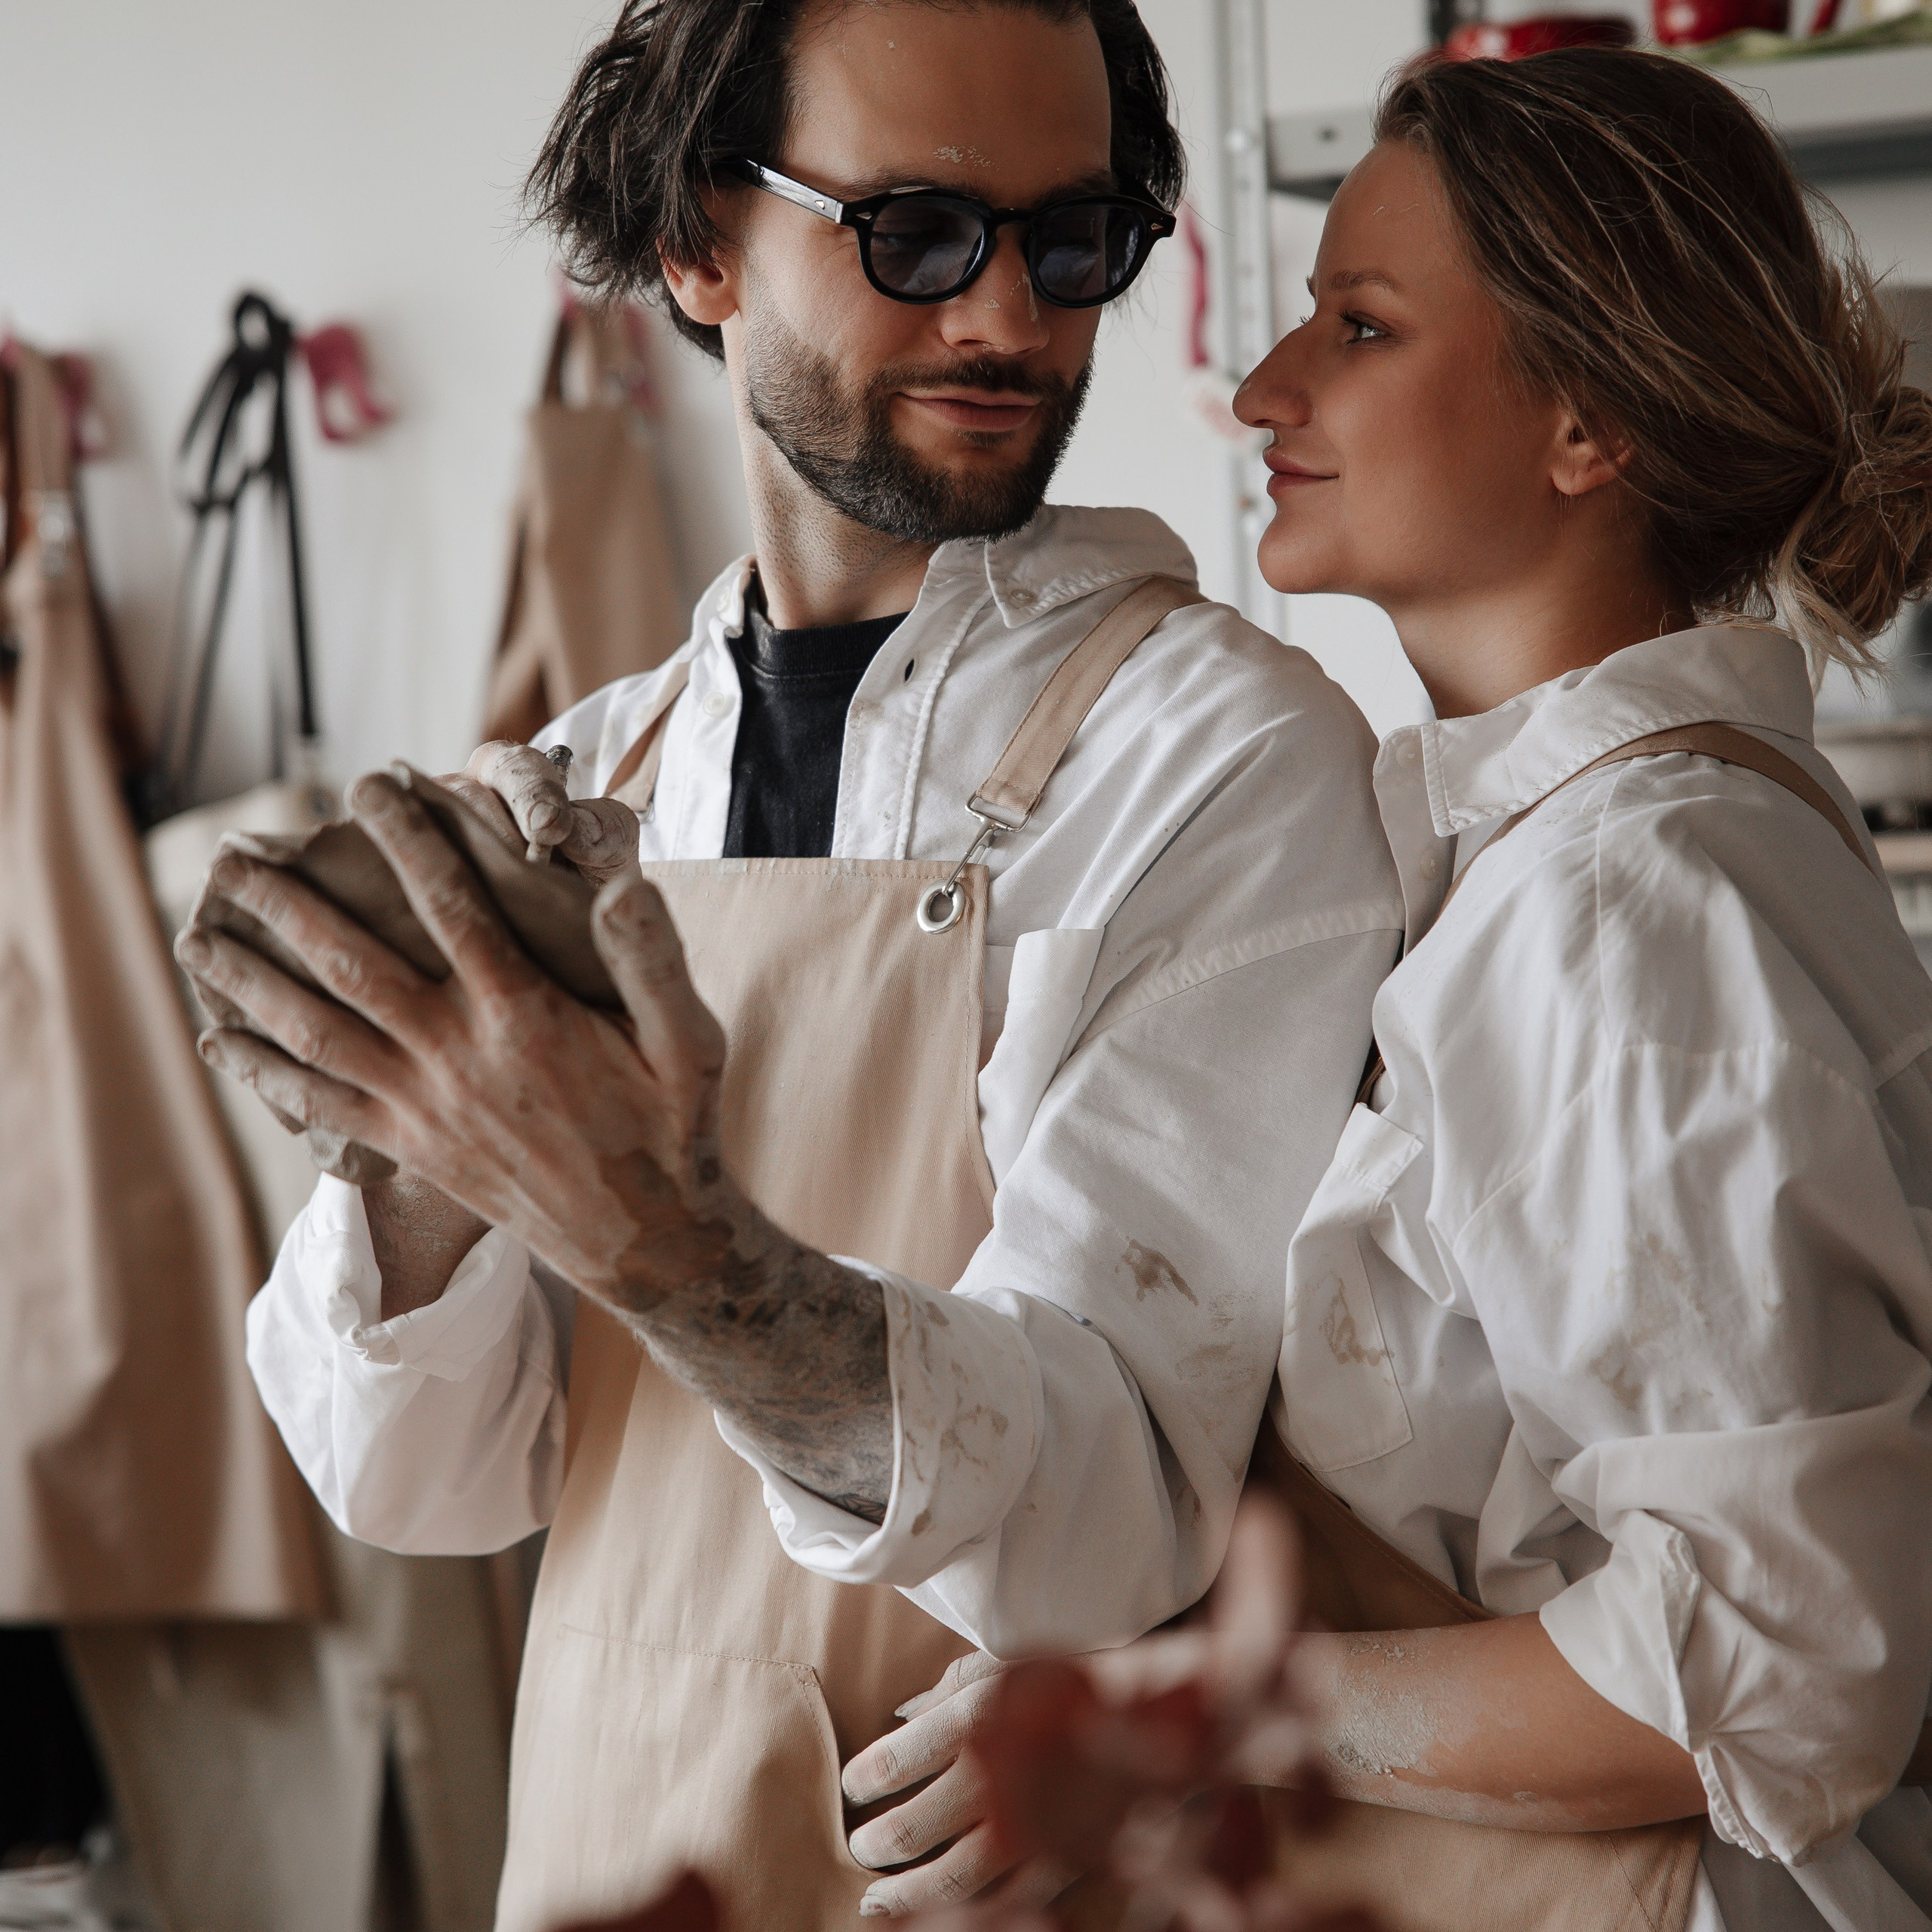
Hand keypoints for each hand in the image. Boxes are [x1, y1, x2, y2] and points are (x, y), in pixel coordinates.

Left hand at [176, 768, 732, 1306]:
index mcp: (525, 1015)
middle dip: (286, 905)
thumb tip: (621, 883)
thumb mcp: (689, 1040)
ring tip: (197, 937)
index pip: (451, 908)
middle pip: (351, 964)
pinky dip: (262, 1071)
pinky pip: (319, 1106)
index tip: (368, 786)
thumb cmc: (671, 1127)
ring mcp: (425, 1107)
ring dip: (250, 981)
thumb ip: (654, 960)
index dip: (407, 840)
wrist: (644, 1239)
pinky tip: (217, 1040)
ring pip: (315, 1032)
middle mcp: (458, 1056)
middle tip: (233, 857)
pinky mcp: (411, 1149)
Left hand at [843, 1653, 1069, 1917]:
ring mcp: (1028, 1829)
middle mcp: (994, 1778)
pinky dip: (966, 1913)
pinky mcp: (1058, 1863)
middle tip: (858, 1847)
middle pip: (909, 1830)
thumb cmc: (1070, 1679)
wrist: (1155, 1712)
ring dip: (906, 1894)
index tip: (852, 1786)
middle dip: (875, 1844)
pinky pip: (1002, 1901)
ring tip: (877, 1899)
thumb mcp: (1002, 1663)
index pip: (891, 1764)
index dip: (862, 1780)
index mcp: (974, 1720)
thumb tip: (899, 1715)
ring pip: (949, 1881)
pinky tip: (944, 1913)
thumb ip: (946, 1692)